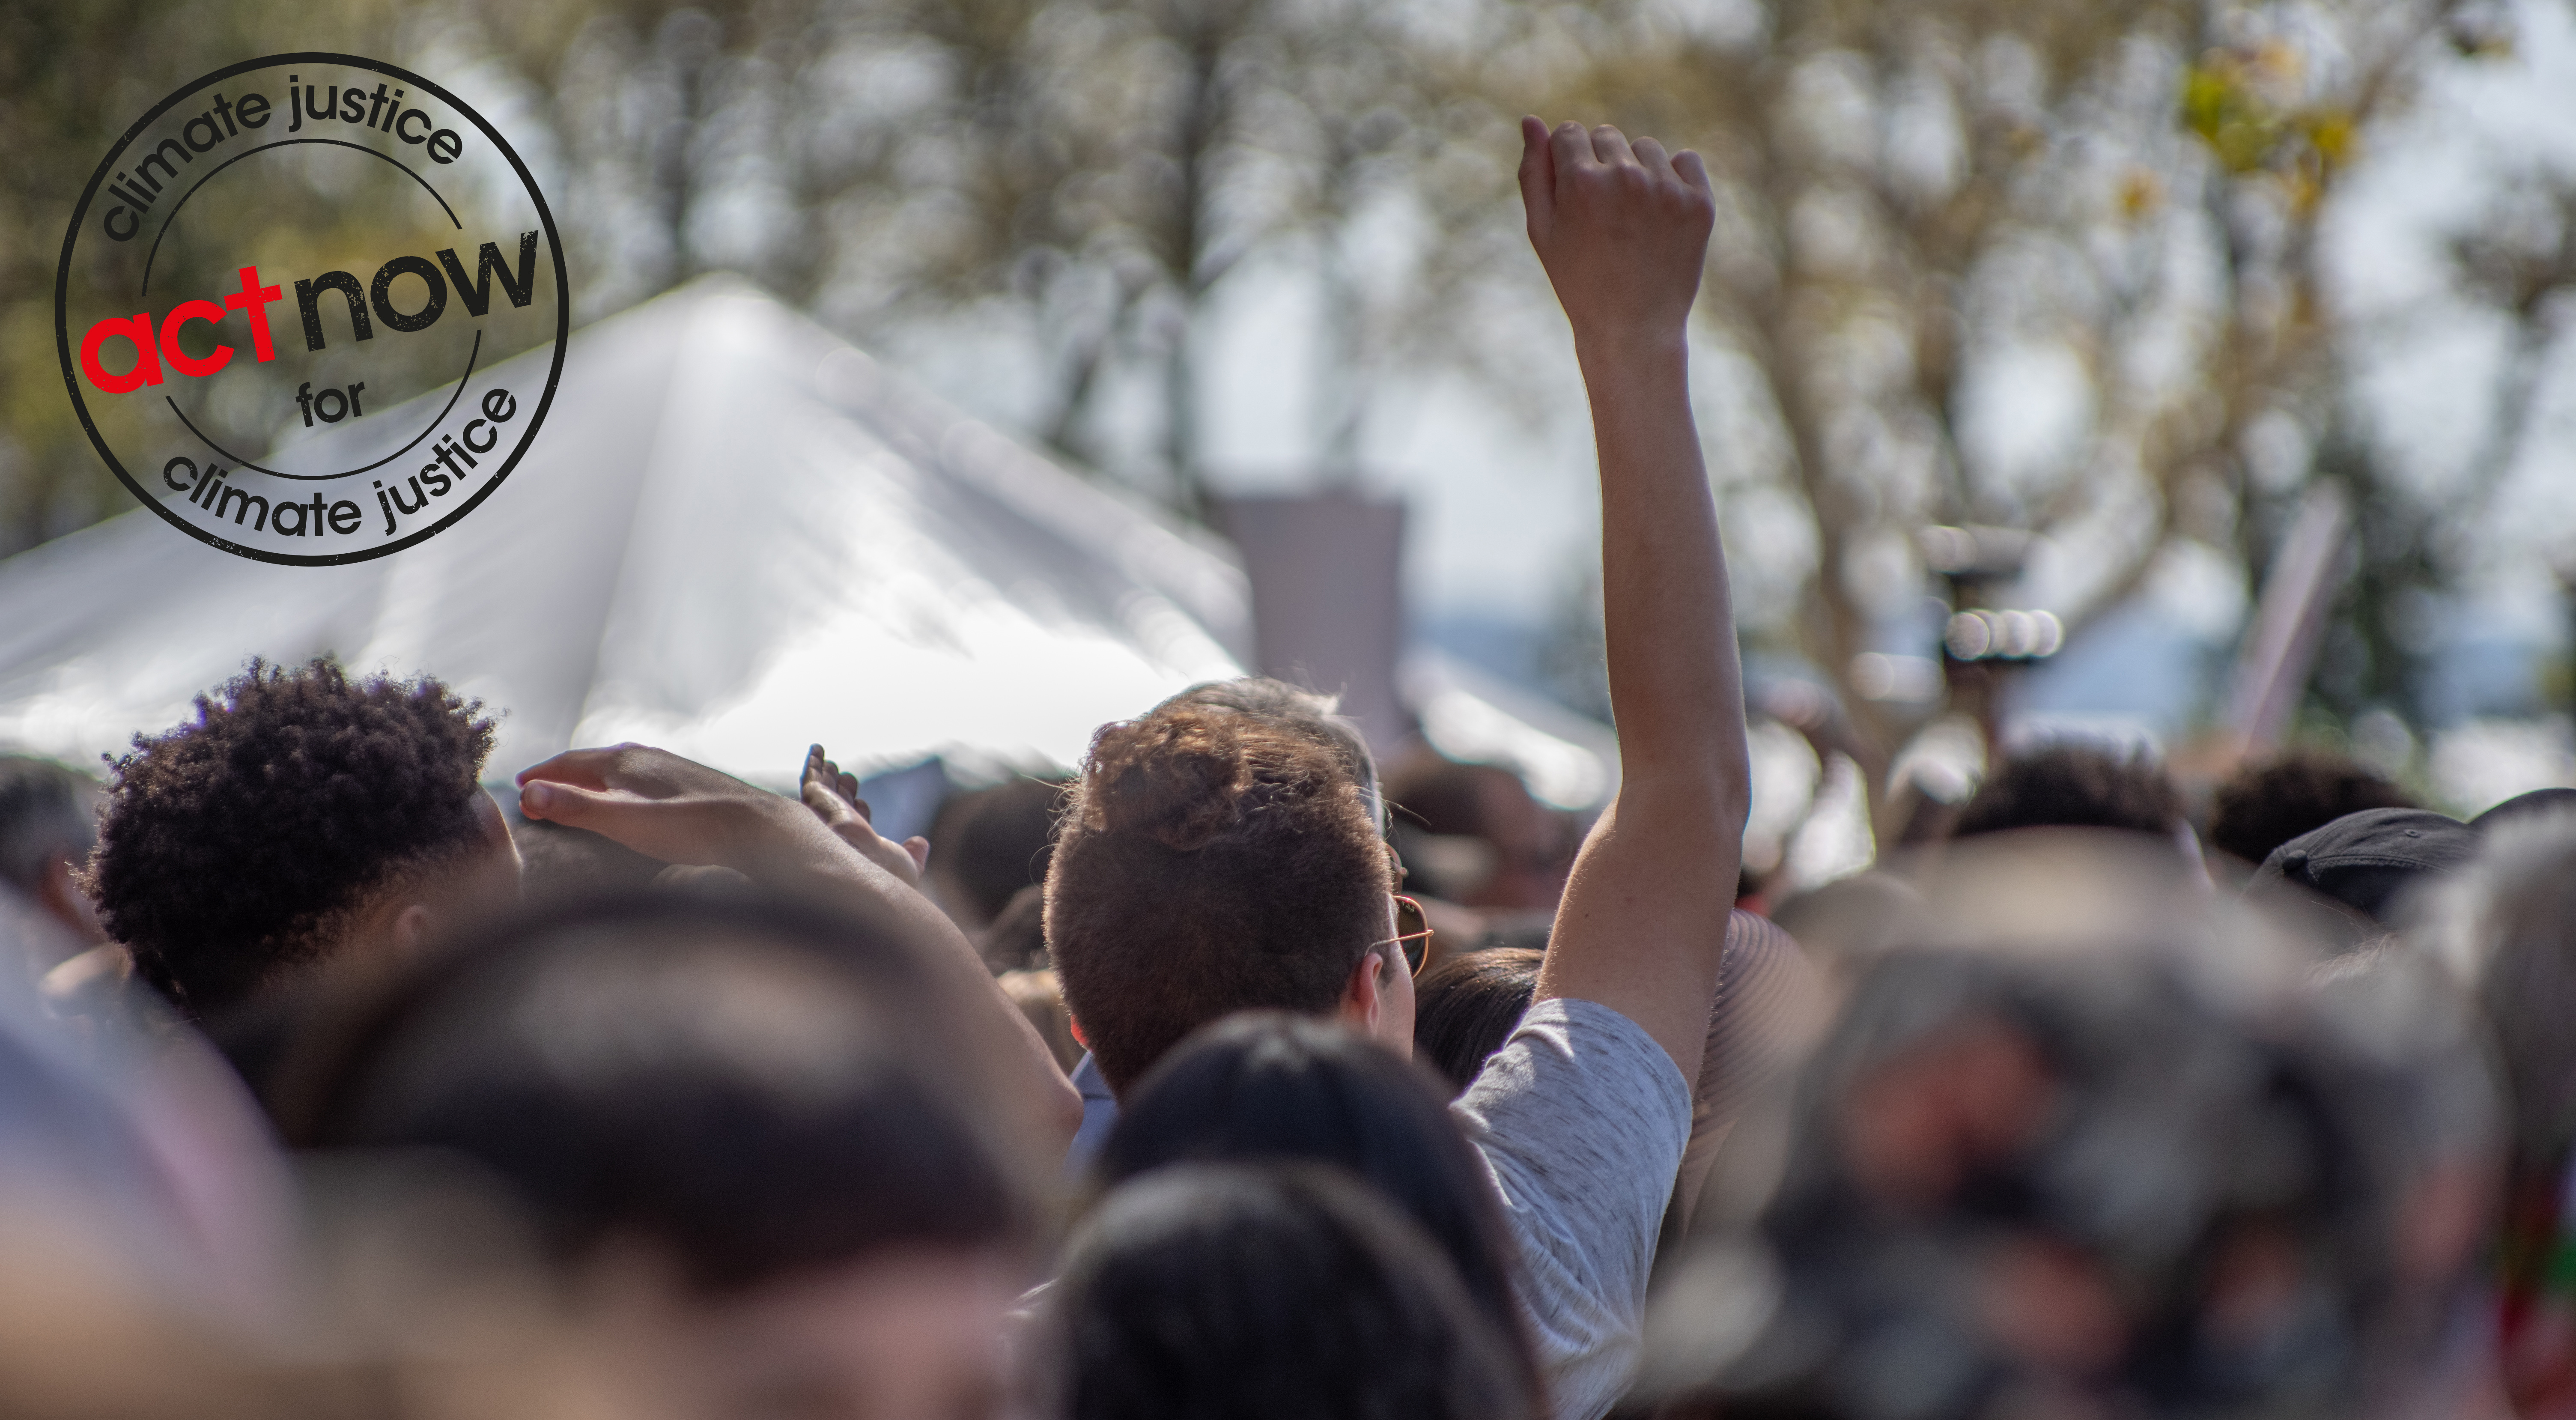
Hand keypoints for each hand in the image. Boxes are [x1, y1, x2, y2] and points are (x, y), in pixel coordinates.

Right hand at [516, 744, 828, 870]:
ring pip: (621, 769)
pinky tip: (633, 801)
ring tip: (578, 793)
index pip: (570, 762)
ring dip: (594, 780)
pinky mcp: (692, 784)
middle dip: (563, 775)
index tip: (518, 785)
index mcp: (625, 761)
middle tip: (539, 789)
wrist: (758, 830)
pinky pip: (643, 779)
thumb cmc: (692, 828)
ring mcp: (672, 769)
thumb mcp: (626, 822)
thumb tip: (528, 794)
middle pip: (593, 763)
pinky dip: (621, 787)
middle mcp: (648, 757)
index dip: (541, 775)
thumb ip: (577, 808)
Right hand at [801, 744, 930, 887]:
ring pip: (824, 790)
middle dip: (843, 791)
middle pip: (839, 805)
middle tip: (848, 778)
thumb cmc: (883, 873)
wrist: (858, 870)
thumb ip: (914, 855)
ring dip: (827, 775)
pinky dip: (813, 762)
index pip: (856, 824)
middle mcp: (839, 829)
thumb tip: (922, 844)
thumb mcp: (907, 866)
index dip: (859, 812)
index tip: (862, 804)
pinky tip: (817, 748)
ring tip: (830, 763)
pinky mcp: (816, 799)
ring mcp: (825, 814)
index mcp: (859, 844)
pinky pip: (811, 778)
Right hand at [1517, 116, 1713, 347]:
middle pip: (1606, 135)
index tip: (1575, 195)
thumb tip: (1530, 120)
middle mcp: (1625, 177)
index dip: (1568, 163)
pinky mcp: (1699, 203)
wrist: (1633, 329)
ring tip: (1632, 219)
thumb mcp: (1542, 231)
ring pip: (1645, 148)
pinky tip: (1661, 215)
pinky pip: (1685, 160)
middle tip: (1603, 215)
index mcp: (1581, 181)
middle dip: (1600, 164)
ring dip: (1637, 171)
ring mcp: (1666, 189)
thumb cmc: (1578, 282)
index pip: (1570, 133)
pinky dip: (1674, 179)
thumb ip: (1533, 173)